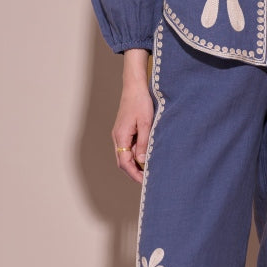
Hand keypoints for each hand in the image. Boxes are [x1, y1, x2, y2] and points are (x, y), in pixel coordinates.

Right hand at [112, 49, 152, 183]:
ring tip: (149, 168)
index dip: (134, 174)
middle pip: (123, 161)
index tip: (145, 181)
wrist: (134, 86)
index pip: (124, 163)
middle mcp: (117, 137)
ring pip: (125, 154)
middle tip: (148, 178)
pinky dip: (136, 154)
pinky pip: (128, 146)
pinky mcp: (124, 130)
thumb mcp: (146, 123)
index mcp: (121, 136)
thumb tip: (141, 161)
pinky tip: (146, 154)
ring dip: (135, 163)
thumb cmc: (141, 102)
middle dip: (134, 171)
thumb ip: (144, 143)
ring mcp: (120, 133)